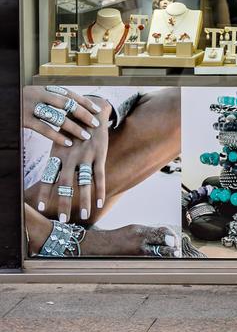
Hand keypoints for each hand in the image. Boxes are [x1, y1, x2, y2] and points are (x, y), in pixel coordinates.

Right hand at [22, 86, 100, 146]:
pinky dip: (58, 136)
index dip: (84, 101)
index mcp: (42, 88)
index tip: (98, 109)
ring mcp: (30, 107)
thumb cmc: (19, 102)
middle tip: (96, 123)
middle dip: (84, 114)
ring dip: (74, 127)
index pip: (69, 93)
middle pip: (67, 104)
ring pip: (58, 118)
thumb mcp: (34, 96)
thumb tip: (71, 106)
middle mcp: (37, 94)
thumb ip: (49, 99)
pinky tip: (68, 143)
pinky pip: (44, 129)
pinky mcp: (23, 119)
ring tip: (85, 136)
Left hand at [25, 89, 110, 222]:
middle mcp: (70, 157)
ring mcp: (86, 156)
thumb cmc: (74, 130)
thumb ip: (58, 159)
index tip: (40, 208)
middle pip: (65, 184)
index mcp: (58, 155)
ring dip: (83, 200)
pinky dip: (100, 190)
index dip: (44, 193)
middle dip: (63, 202)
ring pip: (83, 183)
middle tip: (62, 219)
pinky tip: (99, 203)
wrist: (91, 112)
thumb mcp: (61, 141)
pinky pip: (99, 176)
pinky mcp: (100, 155)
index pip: (48, 177)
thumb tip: (51, 176)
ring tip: (83, 216)